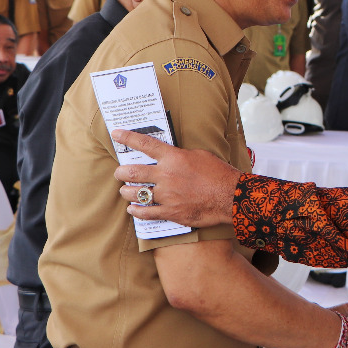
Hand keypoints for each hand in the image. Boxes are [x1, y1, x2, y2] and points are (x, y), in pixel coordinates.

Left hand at [114, 130, 239, 227]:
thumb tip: (171, 156)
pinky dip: (136, 211)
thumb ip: (181, 155)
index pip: (145, 144)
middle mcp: (166, 175)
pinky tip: (133, 209)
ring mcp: (167, 195)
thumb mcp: (200, 155)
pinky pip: (146, 213)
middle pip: (133, 172)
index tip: (116, 134)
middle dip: (121, 172)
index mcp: (173, 158)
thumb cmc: (218, 174)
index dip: (128, 138)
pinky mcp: (170, 212)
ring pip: (135, 194)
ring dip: (126, 192)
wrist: (230, 196)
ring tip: (125, 191)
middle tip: (119, 172)